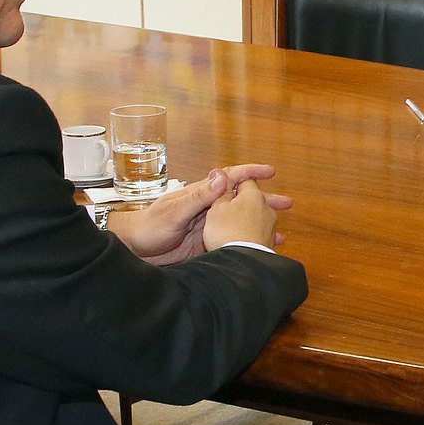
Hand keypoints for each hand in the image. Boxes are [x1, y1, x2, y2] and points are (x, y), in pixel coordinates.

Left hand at [106, 164, 289, 263]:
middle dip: (265, 201)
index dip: (250, 173)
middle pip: (242, 201)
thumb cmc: (150, 225)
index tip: (270, 172)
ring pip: (240, 222)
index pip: (230, 178)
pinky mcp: (206, 243)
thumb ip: (199, 196)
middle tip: (287, 204)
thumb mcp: (175, 211)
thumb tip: (222, 177)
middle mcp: (209, 208)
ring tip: (281, 234)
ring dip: (259, 225)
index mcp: (202, 194)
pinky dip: (246, 243)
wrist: (136, 249)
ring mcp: (208, 226)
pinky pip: (231, 240)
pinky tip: (258, 252)